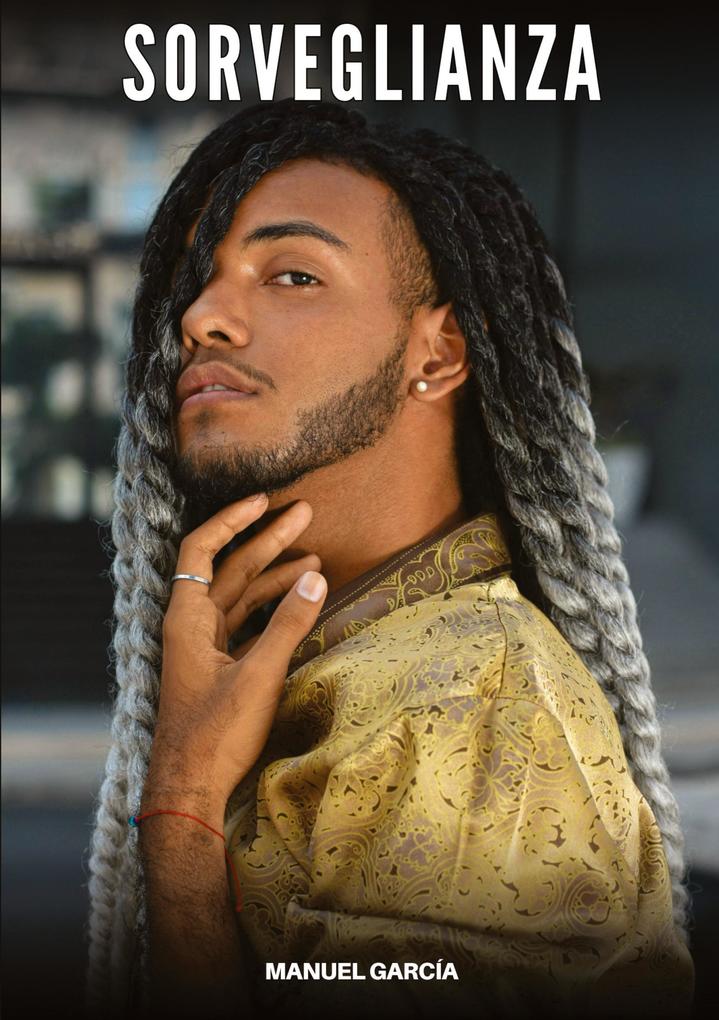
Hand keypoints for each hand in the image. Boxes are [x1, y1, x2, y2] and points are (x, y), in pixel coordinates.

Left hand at [144, 493, 326, 814]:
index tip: (264, 500)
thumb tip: (317, 577)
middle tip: (305, 513)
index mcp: (187, 619)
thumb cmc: (215, 735)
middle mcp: (193, 627)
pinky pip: (247, 625)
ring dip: (275, 577)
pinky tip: (301, 602)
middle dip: (267, 541)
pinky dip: (272, 610)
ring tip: (315, 558)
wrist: (190, 791)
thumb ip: (288, 625)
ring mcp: (205, 649)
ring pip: (241, 597)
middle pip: (230, 568)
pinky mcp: (219, 669)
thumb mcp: (258, 676)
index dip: (231, 520)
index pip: (202, 550)